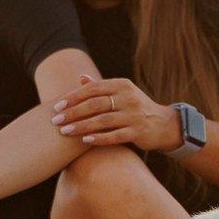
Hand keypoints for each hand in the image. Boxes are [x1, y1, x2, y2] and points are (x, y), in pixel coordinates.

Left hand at [51, 74, 183, 152]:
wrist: (163, 124)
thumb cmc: (135, 108)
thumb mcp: (121, 93)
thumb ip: (101, 87)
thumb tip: (81, 78)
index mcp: (122, 85)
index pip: (93, 88)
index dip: (73, 97)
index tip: (57, 106)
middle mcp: (128, 98)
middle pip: (95, 104)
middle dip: (73, 112)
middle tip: (55, 121)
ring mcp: (134, 115)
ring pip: (103, 121)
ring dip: (82, 126)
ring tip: (65, 132)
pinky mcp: (138, 131)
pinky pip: (115, 135)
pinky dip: (99, 138)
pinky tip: (85, 141)